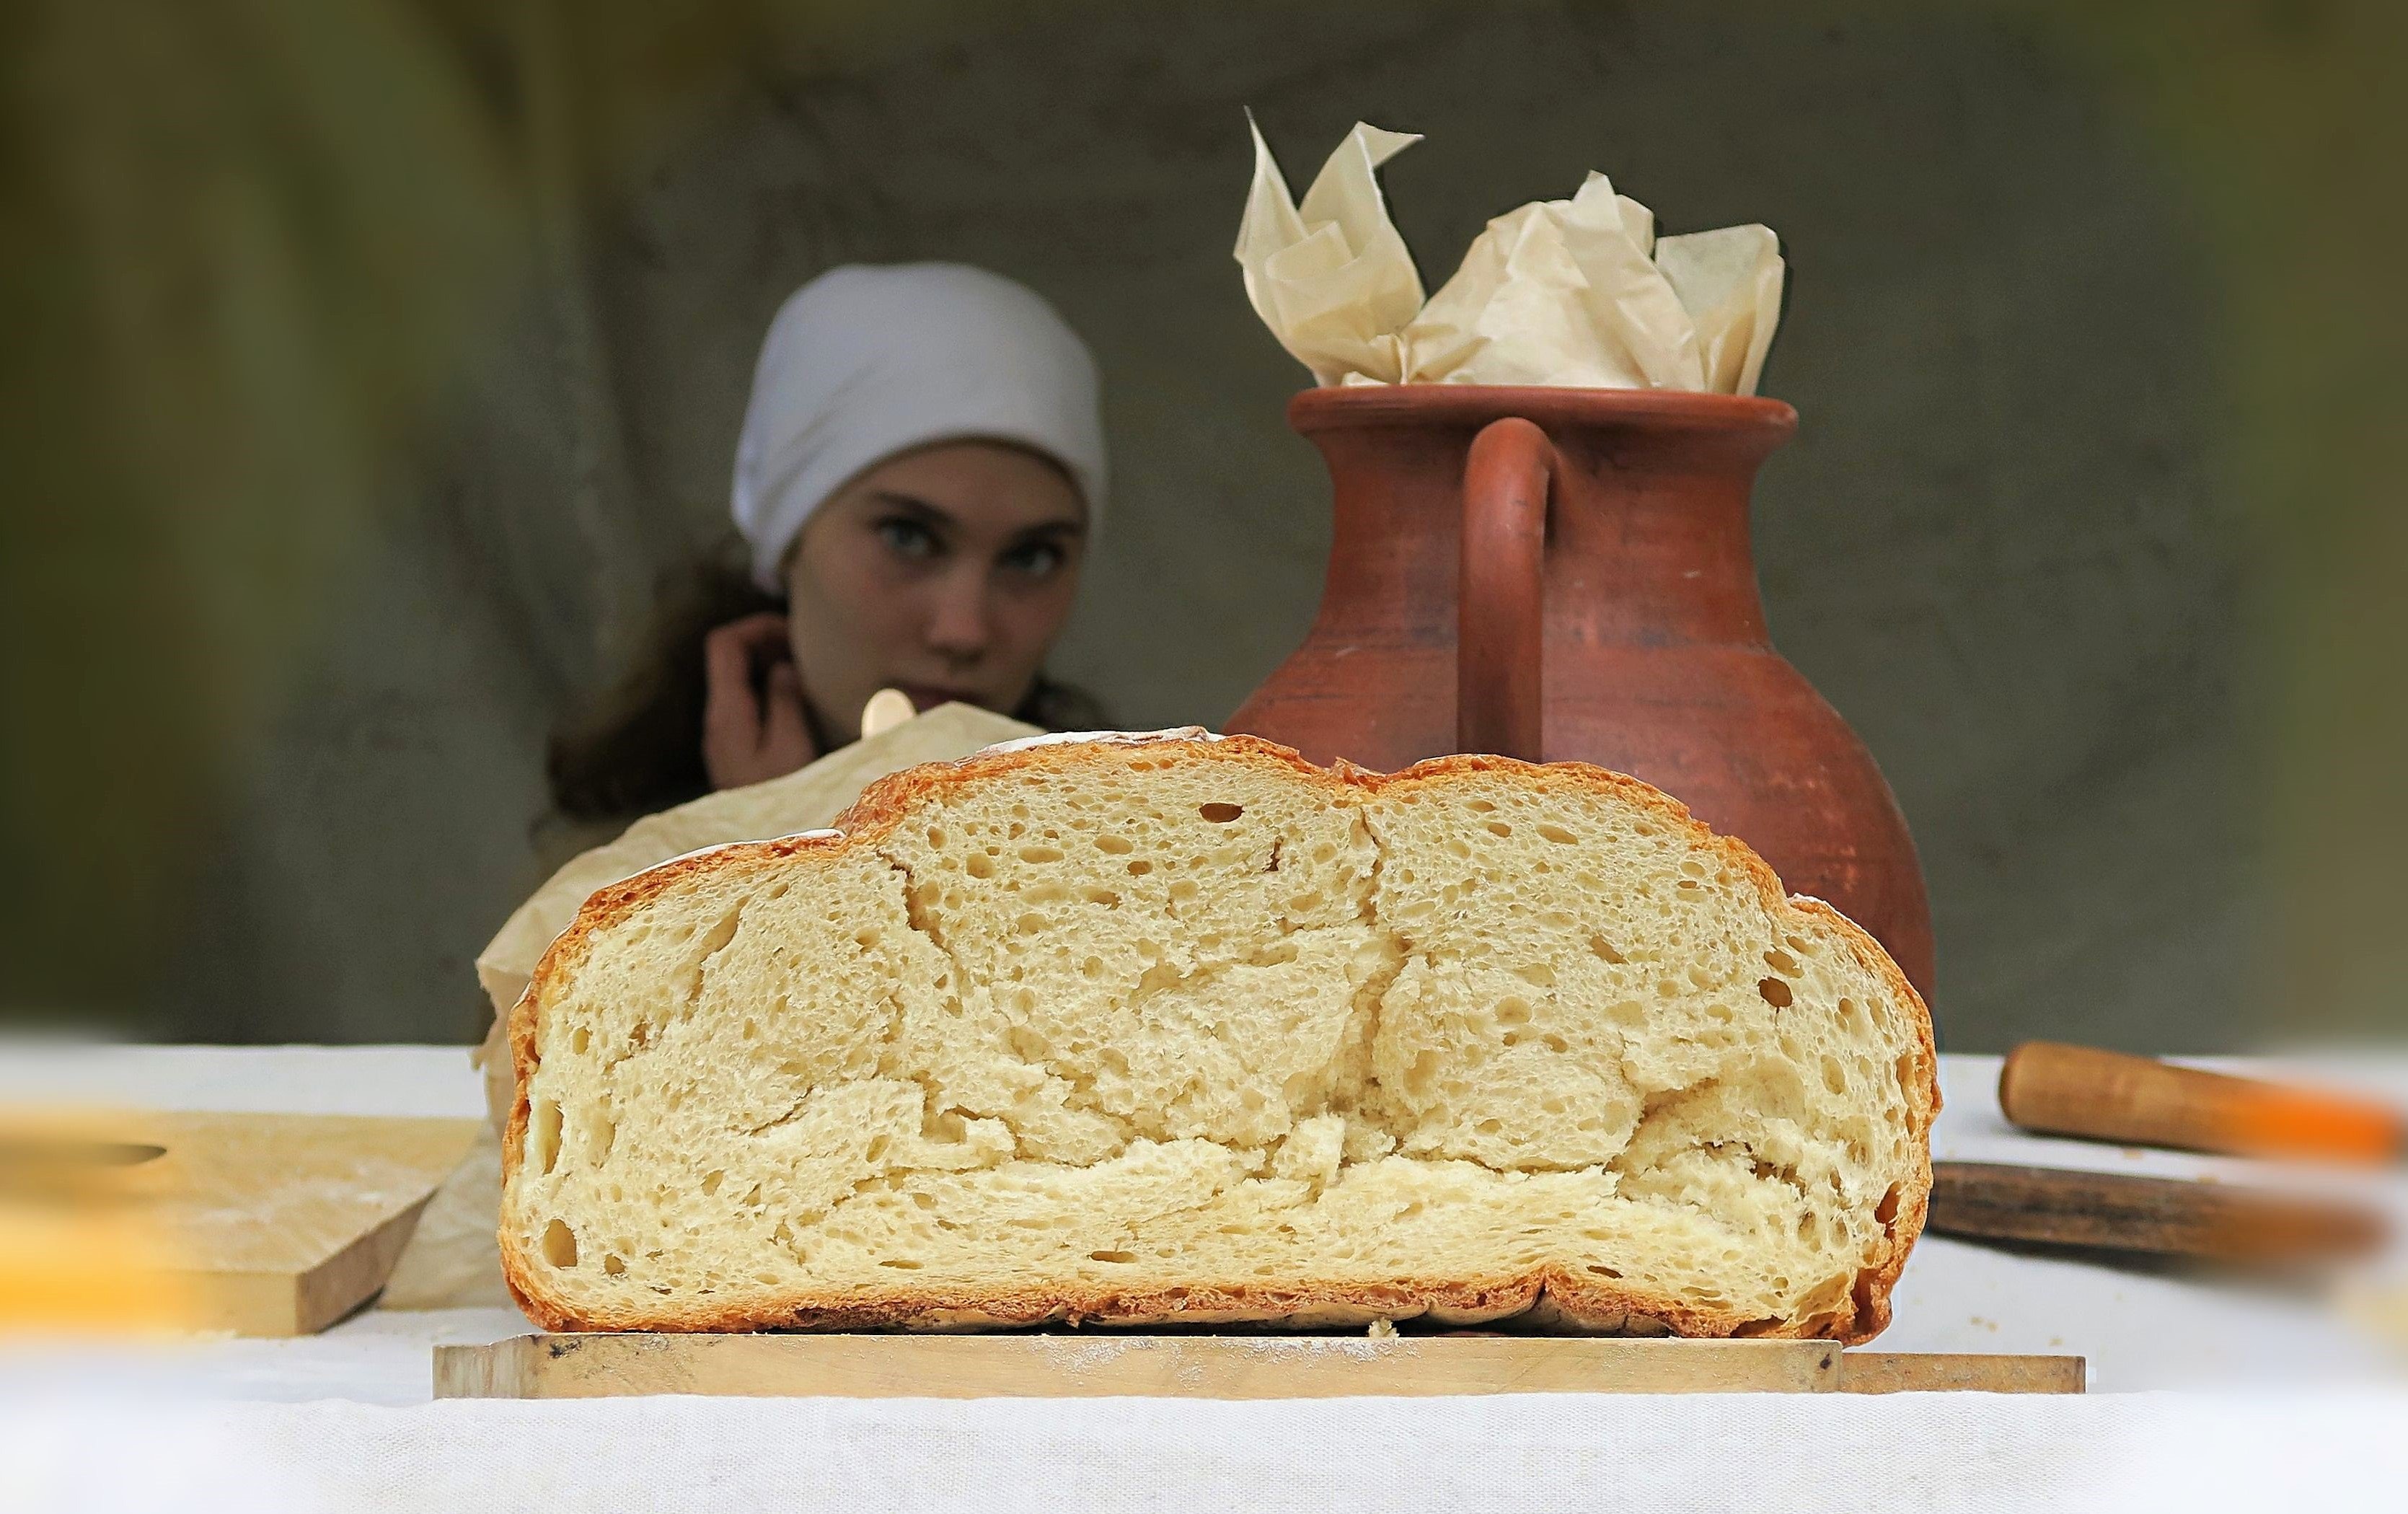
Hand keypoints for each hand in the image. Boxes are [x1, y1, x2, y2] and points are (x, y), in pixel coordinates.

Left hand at [702, 613, 816, 789]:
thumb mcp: (790, 746)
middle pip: (729, 658)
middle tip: (805, 646)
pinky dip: (768, 688)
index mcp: (726, 711)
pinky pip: (747, 702)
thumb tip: (783, 667)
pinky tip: (797, 700)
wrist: (753, 847)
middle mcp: (717, 718)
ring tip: (807, 668)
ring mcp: (723, 734)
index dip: (756, 626)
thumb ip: (784, 700)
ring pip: (739, 680)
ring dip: (769, 665)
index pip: (725, 644)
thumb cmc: (777, 798)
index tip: (793, 631)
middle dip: (765, 642)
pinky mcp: (735, 749)